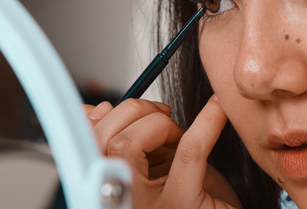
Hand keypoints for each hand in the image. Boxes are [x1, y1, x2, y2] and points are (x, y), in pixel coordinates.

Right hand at [83, 96, 241, 208]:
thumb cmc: (194, 199)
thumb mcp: (156, 168)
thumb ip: (131, 142)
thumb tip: (96, 111)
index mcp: (113, 191)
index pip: (88, 147)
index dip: (97, 120)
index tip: (112, 109)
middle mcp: (123, 201)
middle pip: (105, 141)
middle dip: (133, 112)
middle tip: (160, 116)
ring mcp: (149, 206)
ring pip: (128, 145)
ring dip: (158, 122)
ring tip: (177, 132)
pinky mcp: (182, 204)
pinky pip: (189, 151)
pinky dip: (207, 121)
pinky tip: (218, 108)